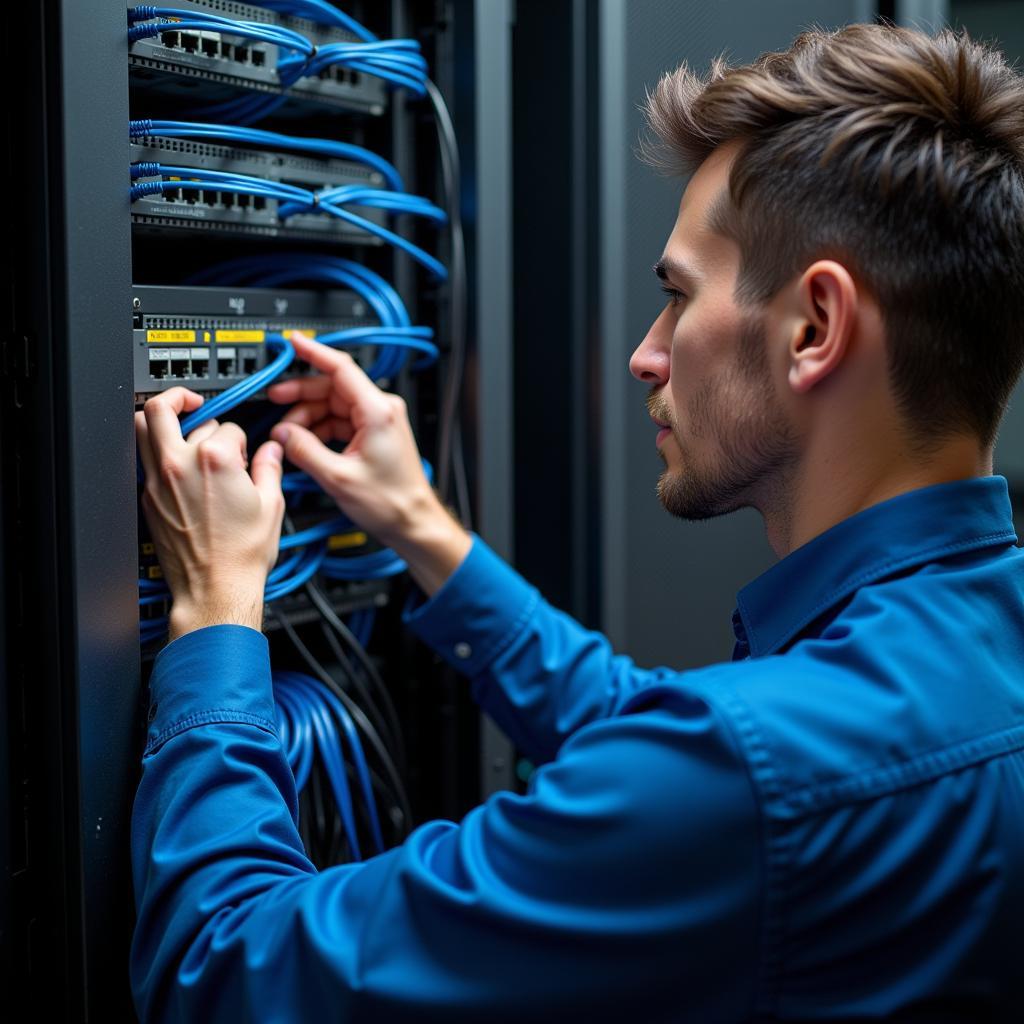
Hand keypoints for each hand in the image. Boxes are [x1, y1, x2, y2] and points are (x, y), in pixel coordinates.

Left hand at [135, 387, 285, 639]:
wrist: (215, 589)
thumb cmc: (241, 556)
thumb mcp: (271, 505)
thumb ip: (269, 468)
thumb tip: (272, 451)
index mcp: (215, 460)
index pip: (226, 426)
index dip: (240, 436)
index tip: (245, 450)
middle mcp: (180, 465)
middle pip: (167, 409)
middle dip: (187, 402)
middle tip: (197, 405)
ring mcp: (158, 481)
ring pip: (141, 426)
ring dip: (158, 416)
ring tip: (175, 419)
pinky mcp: (147, 499)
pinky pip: (143, 460)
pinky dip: (156, 451)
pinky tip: (177, 462)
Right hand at [266, 333, 469, 594]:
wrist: (413, 522)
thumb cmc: (391, 502)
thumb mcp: (338, 477)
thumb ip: (305, 451)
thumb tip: (283, 434)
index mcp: (377, 411)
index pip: (341, 368)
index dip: (314, 352)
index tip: (293, 342)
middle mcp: (381, 410)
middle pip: (332, 388)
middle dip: (300, 395)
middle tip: (274, 400)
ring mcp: (377, 422)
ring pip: (332, 406)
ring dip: (307, 417)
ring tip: (288, 436)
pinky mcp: (373, 434)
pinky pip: (339, 422)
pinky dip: (319, 430)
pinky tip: (304, 444)